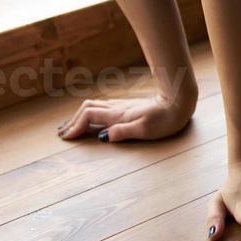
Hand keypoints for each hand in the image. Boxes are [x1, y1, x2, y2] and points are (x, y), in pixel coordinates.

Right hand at [56, 93, 194, 142]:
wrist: (178, 102)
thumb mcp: (145, 129)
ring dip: (79, 116)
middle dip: (72, 121)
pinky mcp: (127, 107)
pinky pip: (101, 108)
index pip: (88, 116)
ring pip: (93, 107)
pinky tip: (90, 119)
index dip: (75, 126)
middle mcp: (117, 108)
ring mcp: (121, 106)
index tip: (66, 138)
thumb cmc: (165, 119)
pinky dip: (89, 114)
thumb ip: (123, 132)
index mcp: (118, 115)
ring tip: (70, 127)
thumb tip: (103, 137)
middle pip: (86, 109)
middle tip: (61, 133)